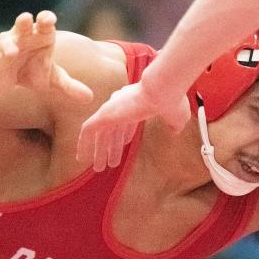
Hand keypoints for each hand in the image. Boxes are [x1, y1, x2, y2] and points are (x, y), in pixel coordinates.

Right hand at [0, 11, 91, 103]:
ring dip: (8, 47)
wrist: (5, 76)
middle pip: (22, 26)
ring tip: (13, 53)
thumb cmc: (33, 70)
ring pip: (5, 43)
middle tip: (27, 18)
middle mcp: (21, 37)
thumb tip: (89, 97)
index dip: (46, 20)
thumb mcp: (53, 79)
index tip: (49, 19)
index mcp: (39, 37)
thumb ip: (70, 86)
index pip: (44, 24)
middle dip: (24, 22)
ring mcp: (4, 48)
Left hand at [76, 72, 190, 171]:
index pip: (127, 119)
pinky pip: (88, 131)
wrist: (163, 90)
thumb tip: (176, 131)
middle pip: (114, 129)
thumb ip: (174, 124)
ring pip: (101, 133)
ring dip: (100, 151)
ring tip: (99, 168)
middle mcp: (122, 102)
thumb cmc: (172, 101)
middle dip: (112, 147)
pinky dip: (84, 144)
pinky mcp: (104, 114)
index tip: (124, 144)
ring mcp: (112, 108)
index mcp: (137, 101)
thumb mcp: (177, 116)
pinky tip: (81, 157)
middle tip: (110, 163)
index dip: (125, 133)